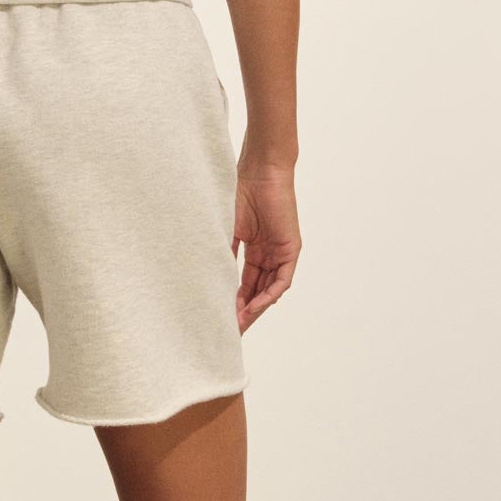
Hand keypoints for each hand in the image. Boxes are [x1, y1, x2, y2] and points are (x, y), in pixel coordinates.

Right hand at [233, 161, 300, 330]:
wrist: (259, 171)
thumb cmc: (240, 192)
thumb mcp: (227, 230)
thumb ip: (224, 253)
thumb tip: (208, 279)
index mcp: (253, 249)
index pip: (244, 284)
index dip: (233, 302)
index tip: (220, 318)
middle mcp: (268, 254)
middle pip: (257, 291)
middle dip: (244, 312)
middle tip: (229, 330)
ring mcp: (280, 252)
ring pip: (269, 290)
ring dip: (255, 308)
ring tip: (239, 325)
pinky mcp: (291, 249)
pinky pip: (281, 280)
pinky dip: (268, 295)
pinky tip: (254, 307)